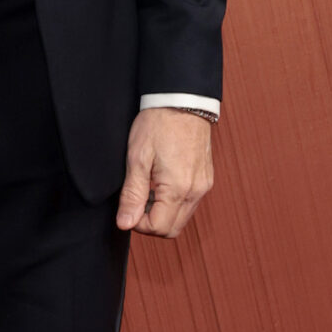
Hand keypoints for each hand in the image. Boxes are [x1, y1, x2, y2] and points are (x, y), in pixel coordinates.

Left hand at [115, 107, 213, 238]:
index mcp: (178, 188)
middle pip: (172, 229)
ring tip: (147, 188)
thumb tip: (125, 223)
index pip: (158, 228)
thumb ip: (132, 195)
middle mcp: (196, 192)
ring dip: (161, 213)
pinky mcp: (205, 179)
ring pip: (181, 218)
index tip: (128, 206)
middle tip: (135, 201)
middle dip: (150, 223)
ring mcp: (203, 186)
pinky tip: (160, 184)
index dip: (138, 223)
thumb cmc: (158, 125)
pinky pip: (189, 204)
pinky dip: (172, 203)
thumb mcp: (137, 159)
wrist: (182, 101)